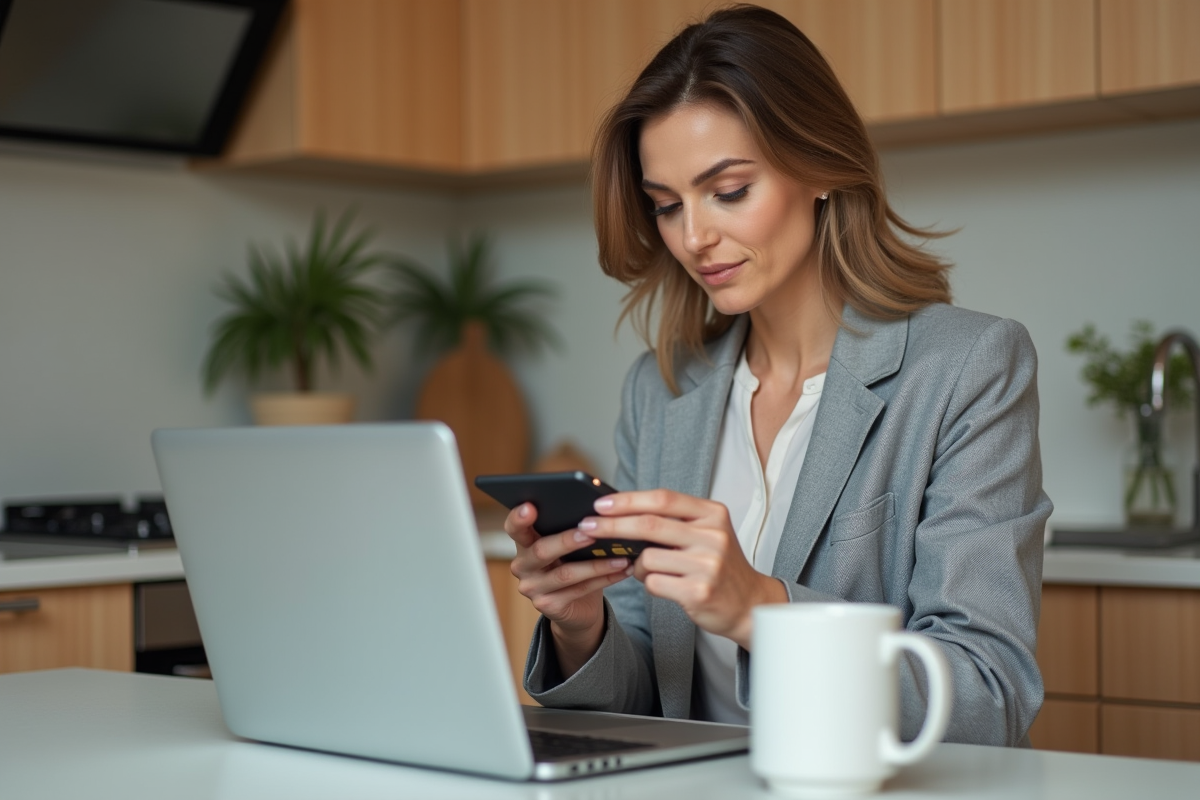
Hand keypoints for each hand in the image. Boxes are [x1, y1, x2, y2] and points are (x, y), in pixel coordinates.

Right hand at [504, 502, 631, 676]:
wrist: (577, 607)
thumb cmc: (573, 564)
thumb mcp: (568, 546)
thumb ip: (572, 528)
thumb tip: (599, 510)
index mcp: (524, 543)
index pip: (514, 527)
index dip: (519, 517)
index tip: (530, 506)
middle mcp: (523, 566)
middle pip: (541, 550)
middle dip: (567, 540)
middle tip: (591, 532)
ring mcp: (533, 588)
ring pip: (565, 574)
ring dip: (596, 564)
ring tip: (620, 556)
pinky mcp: (548, 606)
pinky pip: (579, 590)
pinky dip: (604, 579)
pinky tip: (622, 570)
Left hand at [579, 490, 786, 649]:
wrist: (750, 604)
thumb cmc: (718, 565)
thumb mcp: (706, 533)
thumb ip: (673, 522)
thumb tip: (620, 514)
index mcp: (713, 514)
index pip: (663, 498)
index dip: (628, 500)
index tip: (600, 503)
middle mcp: (713, 536)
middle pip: (649, 524)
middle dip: (612, 526)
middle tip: (587, 527)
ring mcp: (708, 565)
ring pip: (648, 558)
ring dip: (637, 565)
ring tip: (647, 570)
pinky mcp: (699, 592)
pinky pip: (654, 583)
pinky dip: (648, 584)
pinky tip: (662, 585)